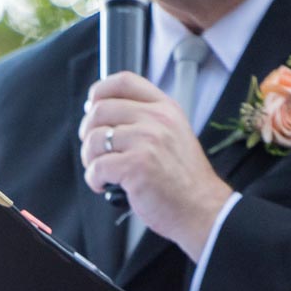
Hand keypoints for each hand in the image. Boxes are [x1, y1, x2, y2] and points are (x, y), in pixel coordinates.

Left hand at [81, 73, 231, 259]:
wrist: (202, 209)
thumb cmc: (185, 180)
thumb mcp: (174, 135)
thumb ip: (146, 120)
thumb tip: (103, 113)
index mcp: (165, 109)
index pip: (124, 81)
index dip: (99, 92)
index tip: (91, 107)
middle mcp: (157, 120)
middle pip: (101, 110)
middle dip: (88, 132)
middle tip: (93, 150)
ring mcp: (147, 141)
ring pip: (95, 139)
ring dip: (89, 158)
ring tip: (101, 171)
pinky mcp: (136, 166)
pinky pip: (97, 166)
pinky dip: (94, 179)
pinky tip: (104, 185)